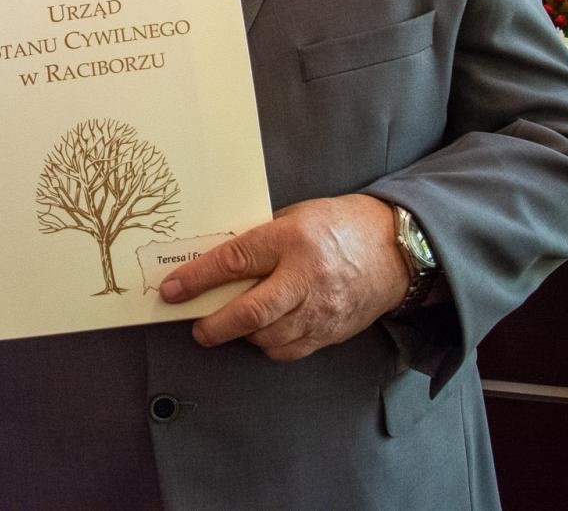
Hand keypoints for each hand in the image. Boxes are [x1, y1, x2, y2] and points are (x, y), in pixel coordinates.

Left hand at [158, 194, 409, 360]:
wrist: (395, 249)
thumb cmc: (339, 225)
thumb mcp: (296, 217)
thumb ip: (261, 240)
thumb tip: (218, 263)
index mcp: (291, 239)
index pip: (235, 261)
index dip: (198, 278)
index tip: (172, 289)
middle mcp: (305, 277)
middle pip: (250, 311)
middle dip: (215, 324)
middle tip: (198, 327)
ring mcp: (321, 309)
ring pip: (268, 337)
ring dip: (242, 336)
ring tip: (230, 325)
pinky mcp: (332, 331)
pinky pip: (290, 350)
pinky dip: (269, 345)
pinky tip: (263, 333)